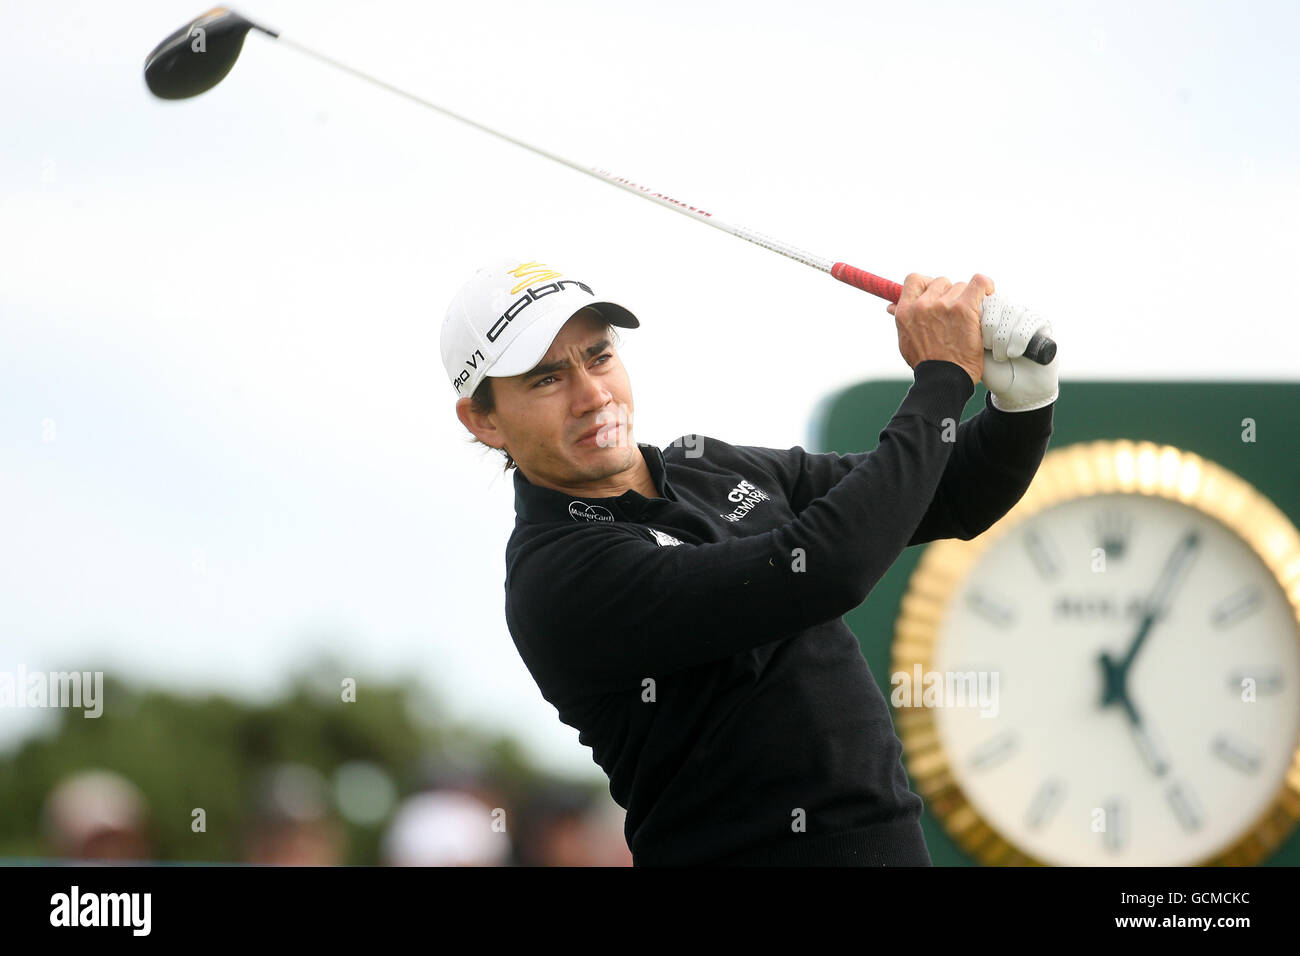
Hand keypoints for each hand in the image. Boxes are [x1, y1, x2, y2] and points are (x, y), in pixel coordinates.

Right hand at [888, 273, 989, 386]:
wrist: (943, 380)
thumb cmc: (927, 364)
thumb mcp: (906, 340)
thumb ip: (903, 320)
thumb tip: (891, 306)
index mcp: (905, 311)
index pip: (915, 280)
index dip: (927, 284)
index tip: (936, 294)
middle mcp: (922, 305)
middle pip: (941, 282)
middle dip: (949, 295)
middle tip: (956, 314)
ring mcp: (943, 306)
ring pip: (960, 287)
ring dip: (966, 298)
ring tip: (969, 318)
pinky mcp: (963, 309)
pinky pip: (980, 283)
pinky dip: (986, 287)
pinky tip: (988, 295)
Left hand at [979, 297, 1058, 411]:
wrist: (1014, 390)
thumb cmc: (991, 370)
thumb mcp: (974, 348)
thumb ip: (970, 327)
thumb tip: (969, 307)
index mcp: (988, 313)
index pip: (981, 296)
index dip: (978, 315)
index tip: (974, 337)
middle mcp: (1007, 310)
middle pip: (997, 301)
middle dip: (989, 326)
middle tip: (985, 347)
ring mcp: (1025, 315)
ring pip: (1012, 311)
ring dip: (1003, 337)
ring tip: (1000, 356)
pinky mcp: (1042, 324)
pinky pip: (1031, 320)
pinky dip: (1019, 338)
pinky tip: (1014, 353)